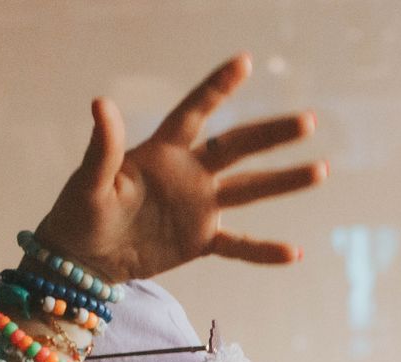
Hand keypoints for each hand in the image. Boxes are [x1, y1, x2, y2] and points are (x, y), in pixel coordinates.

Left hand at [34, 54, 325, 282]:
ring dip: (284, 181)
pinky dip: (265, 251)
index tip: (244, 61)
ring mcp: (198, 207)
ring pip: (250, 189)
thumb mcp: (89, 181)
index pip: (195, 113)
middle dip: (272, 134)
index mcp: (161, 152)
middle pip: (237, 147)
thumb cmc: (79, 215)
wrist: (82, 261)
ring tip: (322, 170)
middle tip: (308, 121)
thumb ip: (103, 147)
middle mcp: (188, 174)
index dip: (218, 88)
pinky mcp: (200, 241)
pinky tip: (295, 253)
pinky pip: (239, 245)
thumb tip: (101, 103)